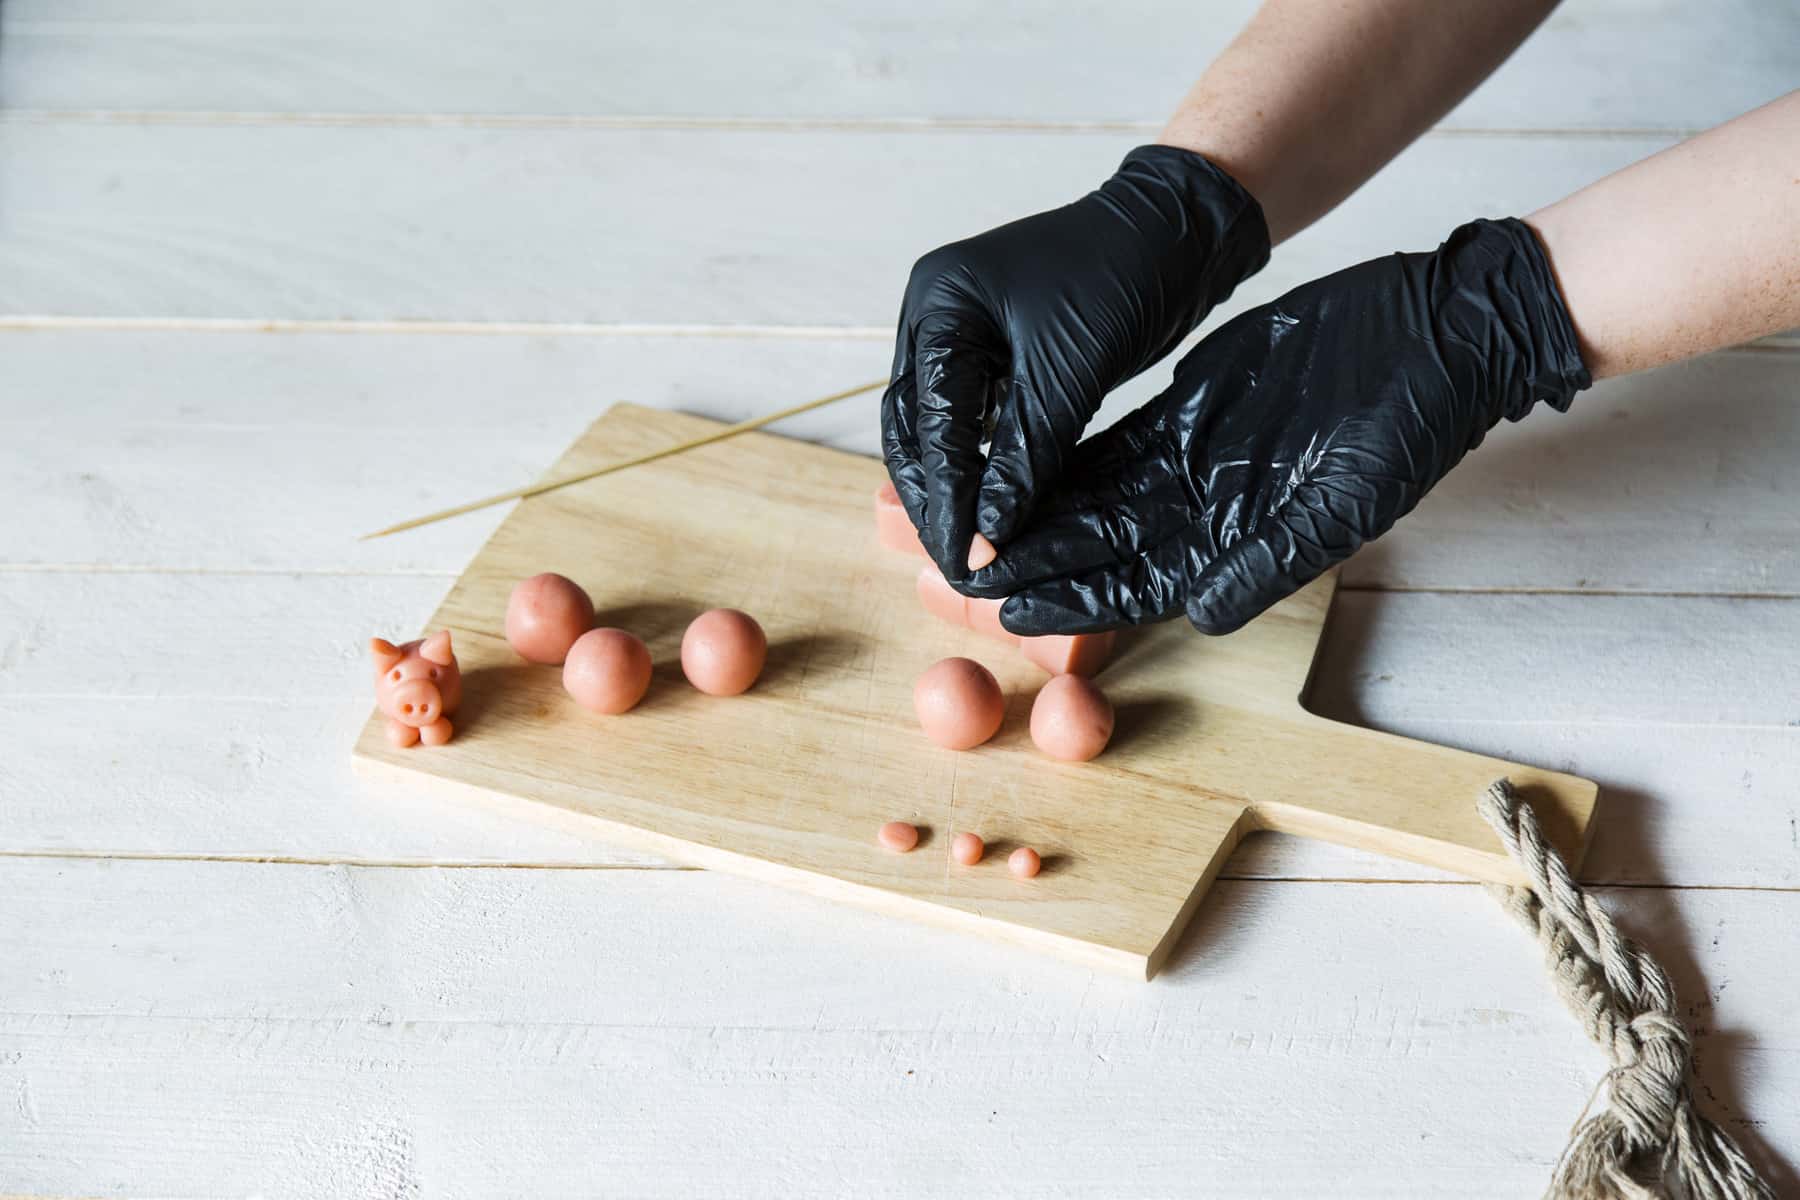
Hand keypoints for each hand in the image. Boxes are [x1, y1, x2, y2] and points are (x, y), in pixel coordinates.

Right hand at [881, 145, 1268, 580]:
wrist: (1180, 229)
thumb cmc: (1125, 274)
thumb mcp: (1071, 373)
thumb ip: (1024, 456)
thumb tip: (987, 534)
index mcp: (941, 304)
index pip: (927, 421)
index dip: (944, 496)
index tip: (963, 557)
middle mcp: (937, 317)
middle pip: (915, 428)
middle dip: (935, 498)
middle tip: (960, 563)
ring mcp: (963, 335)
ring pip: (940, 430)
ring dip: (954, 487)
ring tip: (974, 549)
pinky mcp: (999, 354)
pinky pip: (977, 422)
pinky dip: (984, 467)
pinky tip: (998, 511)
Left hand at [968, 218, 1591, 634]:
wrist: (1437, 336)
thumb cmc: (1409, 427)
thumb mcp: (1347, 501)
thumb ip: (1272, 559)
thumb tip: (1204, 614)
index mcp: (1235, 546)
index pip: (1134, 585)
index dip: (1069, 599)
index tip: (1004, 606)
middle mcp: (1202, 513)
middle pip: (1096, 546)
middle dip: (1028, 558)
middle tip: (952, 566)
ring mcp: (1191, 461)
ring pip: (1093, 493)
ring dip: (1033, 506)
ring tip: (965, 513)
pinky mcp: (1187, 408)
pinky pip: (1110, 437)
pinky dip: (1062, 449)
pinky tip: (1011, 452)